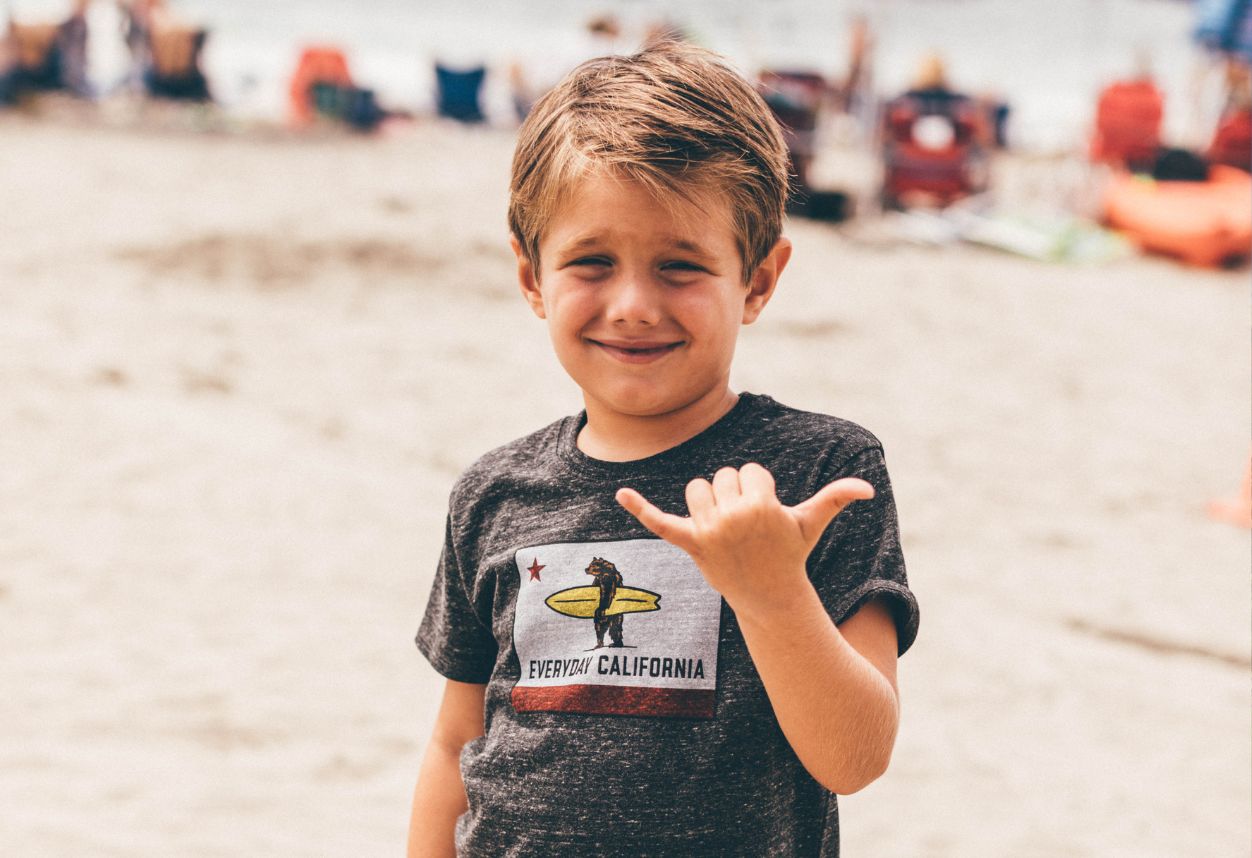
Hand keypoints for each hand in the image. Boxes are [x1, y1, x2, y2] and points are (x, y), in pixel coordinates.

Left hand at [616, 464, 873, 613]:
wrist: (769, 597)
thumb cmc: (790, 554)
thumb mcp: (811, 524)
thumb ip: (835, 498)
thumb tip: (867, 487)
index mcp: (760, 504)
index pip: (749, 471)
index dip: (760, 490)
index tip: (768, 518)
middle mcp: (732, 516)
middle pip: (722, 478)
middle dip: (735, 496)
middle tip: (748, 529)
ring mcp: (709, 531)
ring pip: (698, 490)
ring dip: (709, 504)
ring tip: (726, 529)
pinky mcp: (689, 545)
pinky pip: (660, 522)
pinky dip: (640, 508)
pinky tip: (621, 495)